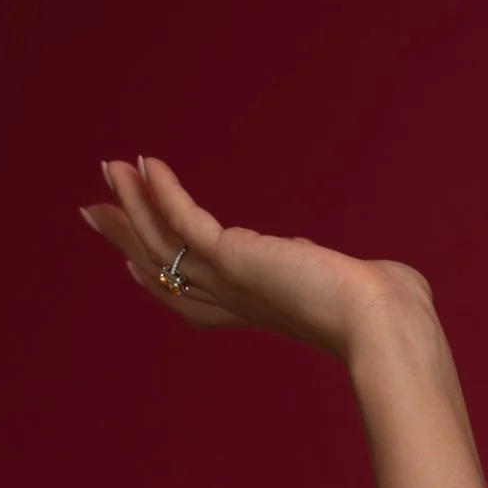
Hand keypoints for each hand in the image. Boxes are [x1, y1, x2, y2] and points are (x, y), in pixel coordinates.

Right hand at [79, 155, 431, 361]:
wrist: (387, 324)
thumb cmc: (393, 312)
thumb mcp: (355, 284)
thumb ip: (324, 269)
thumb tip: (310, 252)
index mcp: (265, 310)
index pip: (197, 298)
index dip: (162, 278)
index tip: (132, 257)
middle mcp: (239, 300)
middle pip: (165, 270)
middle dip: (130, 236)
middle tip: (94, 208)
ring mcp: (231, 281)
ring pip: (164, 243)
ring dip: (134, 203)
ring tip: (109, 168)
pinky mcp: (234, 258)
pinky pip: (185, 220)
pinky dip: (163, 191)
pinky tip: (146, 164)